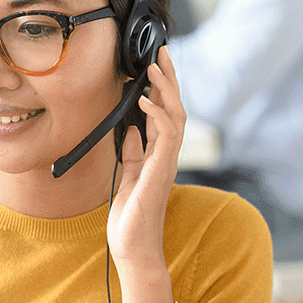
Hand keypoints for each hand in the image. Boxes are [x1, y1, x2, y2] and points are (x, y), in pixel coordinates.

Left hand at [106, 46, 186, 302]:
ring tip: (153, 67)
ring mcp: (166, 164)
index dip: (162, 89)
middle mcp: (167, 157)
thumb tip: (131, 131)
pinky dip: (156, 115)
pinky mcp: (160, 173)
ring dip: (165, 90)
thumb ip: (133, 154)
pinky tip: (143, 101)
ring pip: (175, 118)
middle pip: (175, 109)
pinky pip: (165, 137)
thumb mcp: (126, 178)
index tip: (153, 65)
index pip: (165, 114)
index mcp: (159, 157)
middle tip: (161, 53)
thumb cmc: (131, 219)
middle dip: (169, 80)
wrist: (133, 249)